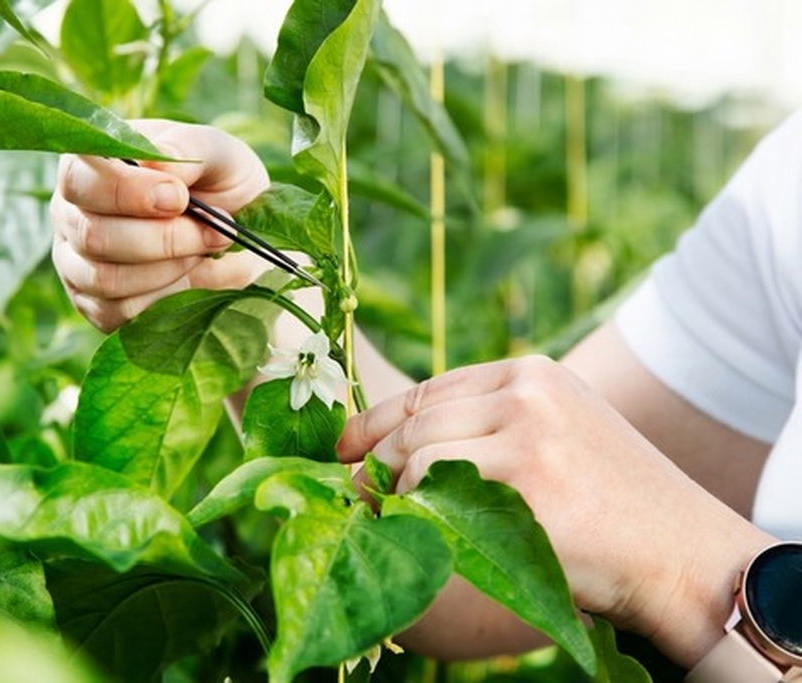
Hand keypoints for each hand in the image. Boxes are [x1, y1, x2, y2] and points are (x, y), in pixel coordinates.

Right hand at [50, 120, 270, 331]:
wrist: (237, 230)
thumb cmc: (218, 180)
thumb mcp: (216, 153)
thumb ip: (187, 149)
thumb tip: (158, 165)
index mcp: (87, 165)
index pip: (78, 180)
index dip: (128, 192)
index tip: (180, 197)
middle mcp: (71, 215)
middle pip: (93, 236)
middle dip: (163, 239)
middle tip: (215, 231)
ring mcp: (78, 265)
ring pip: (107, 280)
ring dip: (171, 268)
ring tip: (208, 251)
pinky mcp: (99, 307)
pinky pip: (123, 314)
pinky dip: (170, 298)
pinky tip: (196, 276)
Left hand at [336, 355, 774, 666]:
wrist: (682, 554)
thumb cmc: (614, 506)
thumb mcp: (558, 434)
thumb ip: (491, 425)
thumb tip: (404, 447)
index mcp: (532, 374)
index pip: (431, 389)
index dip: (378, 420)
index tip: (345, 447)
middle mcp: (526, 394)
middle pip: (417, 423)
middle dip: (380, 464)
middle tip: (362, 496)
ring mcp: (526, 435)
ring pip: (418, 458)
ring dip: (402, 497)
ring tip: (418, 523)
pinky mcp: (523, 481)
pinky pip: (435, 495)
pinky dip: (421, 518)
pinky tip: (434, 533)